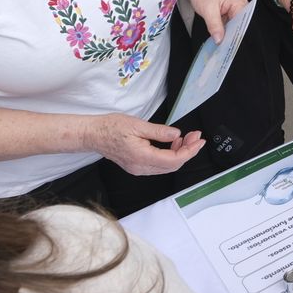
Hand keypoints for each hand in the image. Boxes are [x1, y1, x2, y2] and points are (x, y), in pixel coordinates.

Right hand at [89, 113, 203, 175]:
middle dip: (188, 151)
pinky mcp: (136, 165)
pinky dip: (169, 154)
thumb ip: (159, 131)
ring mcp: (138, 168)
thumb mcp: (137, 124)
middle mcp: (140, 167)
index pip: (173, 160)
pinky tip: (172, 142)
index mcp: (141, 157)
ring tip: (185, 137)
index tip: (199, 140)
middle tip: (195, 136)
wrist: (93, 134)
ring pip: (166, 166)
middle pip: (172, 165)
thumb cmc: (111, 128)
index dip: (190, 151)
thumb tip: (176, 134)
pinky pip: (158, 164)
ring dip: (179, 153)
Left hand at [184, 0, 246, 42]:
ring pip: (233, 28)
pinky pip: (228, 27)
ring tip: (221, 45)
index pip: (241, 23)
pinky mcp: (229, 15)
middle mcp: (240, 7)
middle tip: (223, 48)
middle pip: (239, 26)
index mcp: (239, 3)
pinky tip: (219, 39)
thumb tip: (220, 40)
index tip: (228, 46)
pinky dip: (223, 33)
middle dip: (231, 37)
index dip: (235, 35)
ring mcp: (235, 12)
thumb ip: (214, 25)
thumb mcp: (208, 10)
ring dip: (227, 36)